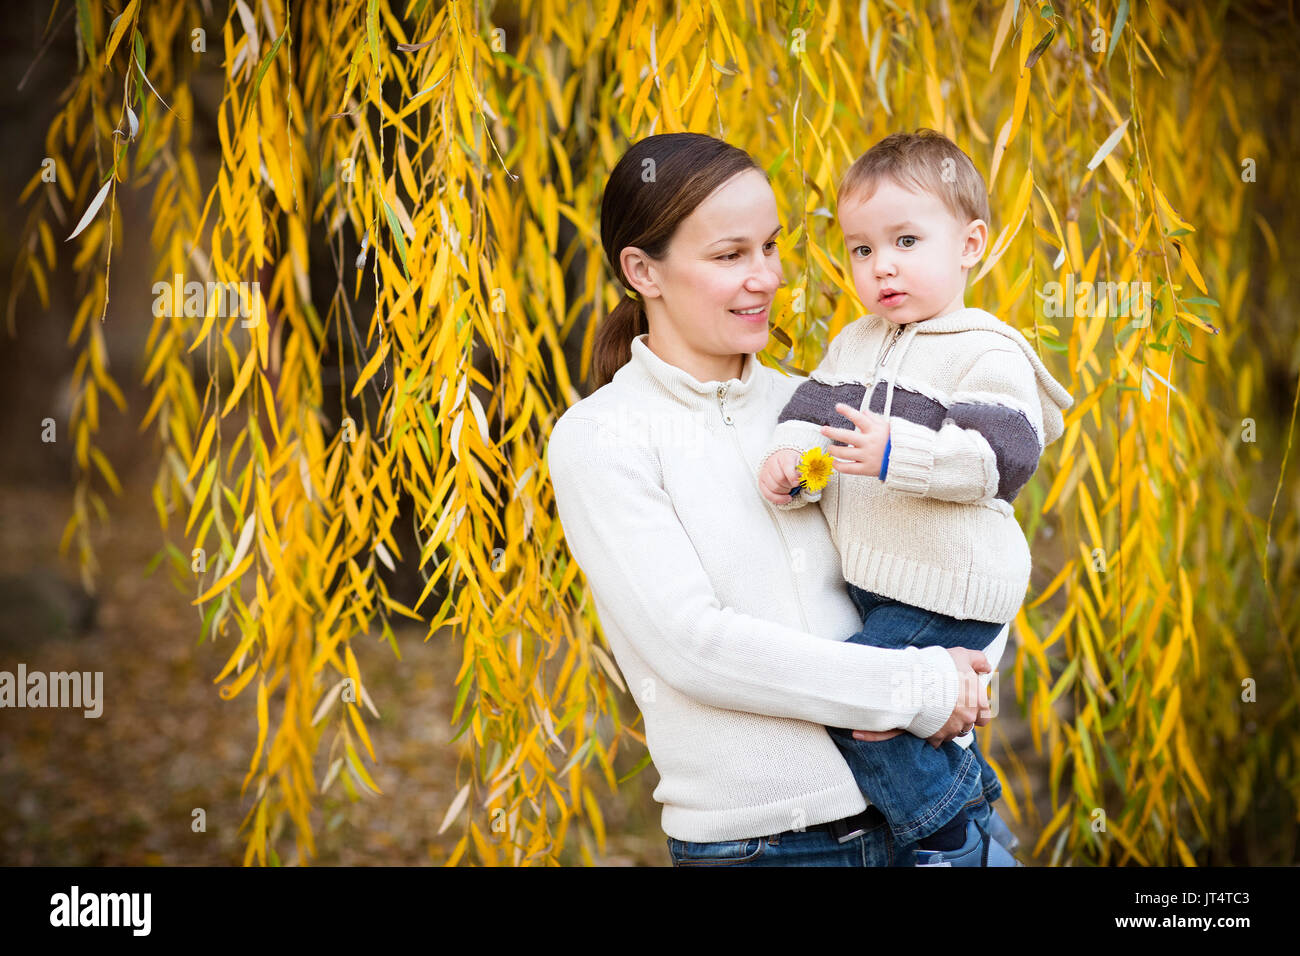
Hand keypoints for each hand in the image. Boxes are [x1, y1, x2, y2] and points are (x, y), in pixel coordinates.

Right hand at [758, 449, 803, 504]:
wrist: (782, 462)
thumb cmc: (794, 464)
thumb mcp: (801, 463)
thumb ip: (804, 469)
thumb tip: (806, 477)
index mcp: (784, 456)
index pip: (787, 466)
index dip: (792, 476)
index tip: (797, 483)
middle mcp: (771, 463)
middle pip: (780, 479)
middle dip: (790, 485)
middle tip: (795, 485)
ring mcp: (765, 473)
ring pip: (774, 488)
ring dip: (785, 491)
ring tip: (791, 489)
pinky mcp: (761, 483)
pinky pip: (768, 494)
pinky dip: (778, 499)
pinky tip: (787, 498)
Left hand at [820, 403, 889, 477]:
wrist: (907, 459)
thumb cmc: (896, 442)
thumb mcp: (887, 427)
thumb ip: (874, 419)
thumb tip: (864, 412)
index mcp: (874, 430)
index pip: (858, 418)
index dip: (847, 411)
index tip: (838, 407)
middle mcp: (869, 442)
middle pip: (846, 436)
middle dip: (832, 432)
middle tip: (823, 429)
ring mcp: (867, 456)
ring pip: (844, 453)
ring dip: (833, 450)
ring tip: (829, 448)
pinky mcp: (866, 469)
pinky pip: (848, 468)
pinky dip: (839, 466)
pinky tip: (834, 463)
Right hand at [851, 647, 991, 744]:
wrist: (914, 681)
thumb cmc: (938, 667)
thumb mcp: (961, 655)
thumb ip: (978, 660)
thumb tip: (987, 667)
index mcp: (977, 702)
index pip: (984, 716)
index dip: (975, 711)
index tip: (965, 704)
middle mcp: (967, 719)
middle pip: (967, 725)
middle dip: (959, 719)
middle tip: (947, 708)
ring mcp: (951, 729)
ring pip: (952, 733)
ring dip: (945, 726)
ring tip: (933, 713)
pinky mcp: (935, 736)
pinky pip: (936, 740)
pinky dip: (931, 734)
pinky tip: (924, 722)